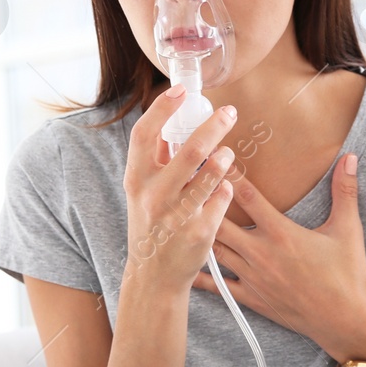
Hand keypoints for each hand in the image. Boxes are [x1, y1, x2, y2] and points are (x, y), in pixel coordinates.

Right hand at [124, 88, 238, 294]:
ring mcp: (177, 215)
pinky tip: (223, 187)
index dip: (162, 108)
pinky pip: (222, 198)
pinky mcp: (200, 232)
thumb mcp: (141, 191)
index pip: (144, 134)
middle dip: (214, 126)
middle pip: (190, 149)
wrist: (154, 275)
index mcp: (136, 179)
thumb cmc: (150, 224)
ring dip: (224, 158)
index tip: (180, 91)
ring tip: (228, 154)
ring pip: (212, 173)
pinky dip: (225, 188)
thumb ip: (154, 158)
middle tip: (229, 113)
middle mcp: (153, 196)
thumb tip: (169, 119)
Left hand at [194, 152, 365, 361]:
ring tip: (177, 218)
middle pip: (219, 222)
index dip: (229, 175)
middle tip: (185, 185)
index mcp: (281, 233)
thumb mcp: (348, 230)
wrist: (344, 321)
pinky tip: (182, 264)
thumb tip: (350, 158)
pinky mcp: (251, 298)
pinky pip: (217, 286)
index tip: (213, 157)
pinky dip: (199, 275)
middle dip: (203, 203)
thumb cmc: (348, 275)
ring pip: (214, 251)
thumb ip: (345, 191)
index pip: (248, 197)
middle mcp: (261, 253)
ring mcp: (253, 277)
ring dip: (197, 233)